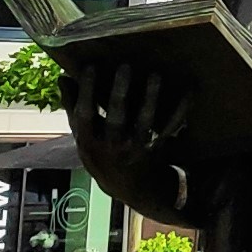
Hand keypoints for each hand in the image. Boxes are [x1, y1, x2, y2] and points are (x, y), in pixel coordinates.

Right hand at [66, 55, 188, 190]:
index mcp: (89, 141)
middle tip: (125, 66)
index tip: (90, 67)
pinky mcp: (156, 148)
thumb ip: (72, 106)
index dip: (85, 92)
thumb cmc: (100, 150)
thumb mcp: (82, 135)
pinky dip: (180, 110)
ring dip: (150, 98)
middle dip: (119, 92)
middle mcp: (111, 146)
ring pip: (144, 122)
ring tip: (155, 74)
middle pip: (116, 118)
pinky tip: (188, 90)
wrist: (124, 186)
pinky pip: (170, 128)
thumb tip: (62, 77)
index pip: (84, 115)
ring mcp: (135, 148)